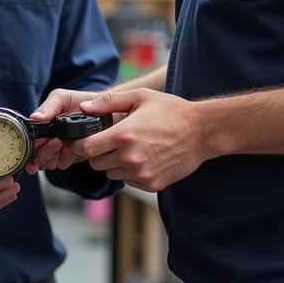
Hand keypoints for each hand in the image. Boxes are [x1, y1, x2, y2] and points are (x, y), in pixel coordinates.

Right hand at [25, 87, 106, 173]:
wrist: (104, 110)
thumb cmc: (80, 101)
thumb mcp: (62, 98)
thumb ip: (49, 106)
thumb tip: (34, 117)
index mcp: (40, 126)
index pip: (27, 140)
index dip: (29, 145)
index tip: (39, 142)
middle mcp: (45, 140)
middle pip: (36, 156)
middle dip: (45, 151)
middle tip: (57, 141)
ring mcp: (57, 150)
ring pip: (48, 163)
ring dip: (56, 156)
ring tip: (66, 143)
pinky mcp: (69, 157)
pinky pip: (62, 164)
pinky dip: (67, 159)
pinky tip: (74, 149)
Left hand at [70, 89, 205, 192]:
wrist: (202, 132)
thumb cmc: (171, 111)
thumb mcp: (140, 97)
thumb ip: (109, 102)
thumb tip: (84, 106)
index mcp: (124, 135)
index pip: (86, 148)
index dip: (82, 144)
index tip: (85, 140)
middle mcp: (130, 157)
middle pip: (96, 163)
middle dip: (99, 153)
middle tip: (112, 141)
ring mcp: (141, 173)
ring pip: (111, 173)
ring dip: (114, 163)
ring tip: (131, 148)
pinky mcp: (151, 184)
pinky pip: (128, 181)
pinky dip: (130, 172)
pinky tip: (144, 157)